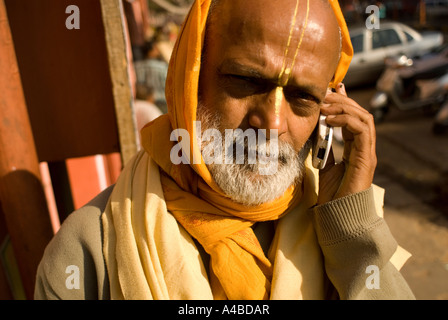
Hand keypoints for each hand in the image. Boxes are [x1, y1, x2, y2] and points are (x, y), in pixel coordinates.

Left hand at [317, 83, 376, 203]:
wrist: (338, 214)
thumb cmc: (332, 194)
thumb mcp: (324, 165)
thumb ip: (324, 149)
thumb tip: (315, 134)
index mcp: (356, 148)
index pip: (353, 119)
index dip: (342, 103)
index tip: (329, 92)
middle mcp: (364, 148)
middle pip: (360, 114)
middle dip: (342, 101)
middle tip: (325, 95)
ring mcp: (367, 152)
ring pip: (364, 118)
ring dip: (344, 108)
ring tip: (325, 105)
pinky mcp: (366, 158)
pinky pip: (362, 130)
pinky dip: (347, 120)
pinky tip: (330, 120)